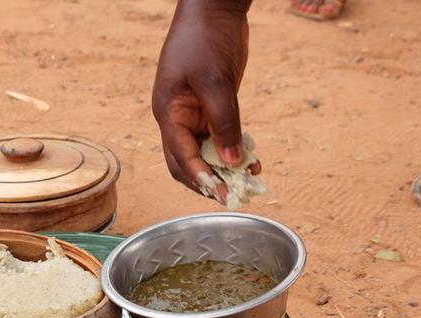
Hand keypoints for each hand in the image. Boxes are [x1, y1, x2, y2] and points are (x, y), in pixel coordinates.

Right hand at [152, 0, 259, 203]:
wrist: (214, 7)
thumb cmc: (205, 38)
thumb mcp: (216, 81)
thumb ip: (224, 122)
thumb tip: (232, 160)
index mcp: (168, 111)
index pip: (180, 156)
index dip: (200, 178)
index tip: (220, 193)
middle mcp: (177, 117)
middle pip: (186, 162)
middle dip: (208, 181)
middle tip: (232, 196)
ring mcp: (194, 113)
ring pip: (205, 152)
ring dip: (224, 168)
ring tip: (249, 181)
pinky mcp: (212, 106)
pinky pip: (220, 137)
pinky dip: (234, 150)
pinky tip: (252, 160)